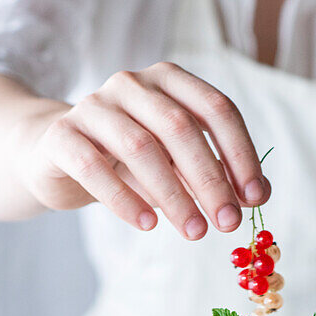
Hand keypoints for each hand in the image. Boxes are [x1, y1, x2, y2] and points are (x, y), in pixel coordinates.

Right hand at [16, 63, 268, 236]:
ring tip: (194, 232)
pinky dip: (124, 199)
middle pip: (180, 127)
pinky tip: (147, 226)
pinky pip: (94, 166)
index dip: (239, 154)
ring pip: (140, 147)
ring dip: (173, 195)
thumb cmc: (127, 163)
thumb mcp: (177, 167)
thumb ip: (217, 174)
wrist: (54, 156)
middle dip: (210, 179)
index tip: (253, 198)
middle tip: (227, 224)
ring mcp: (93, 106)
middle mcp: (131, 85)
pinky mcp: (61, 135)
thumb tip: (261, 195)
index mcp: (169, 83)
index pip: (216, 109)